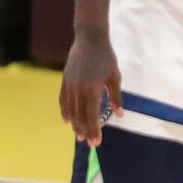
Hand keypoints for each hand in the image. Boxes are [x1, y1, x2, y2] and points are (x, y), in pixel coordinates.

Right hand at [58, 28, 120, 147]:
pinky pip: (63, 100)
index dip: (94, 130)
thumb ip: (116, 97)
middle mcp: (79, 89)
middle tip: (89, 143)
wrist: (89, 38)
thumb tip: (119, 115)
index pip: (92, 115)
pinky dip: (65, 111)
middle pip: (80, 116)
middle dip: (85, 131)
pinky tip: (67, 120)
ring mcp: (70, 85)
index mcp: (92, 89)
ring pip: (71, 110)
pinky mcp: (65, 80)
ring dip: (75, 124)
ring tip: (79, 136)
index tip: (96, 142)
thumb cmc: (106, 57)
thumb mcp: (114, 77)